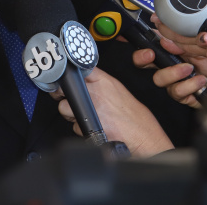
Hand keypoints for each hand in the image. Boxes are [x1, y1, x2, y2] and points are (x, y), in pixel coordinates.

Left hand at [52, 67, 172, 156]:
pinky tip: (93, 126)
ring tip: (85, 116)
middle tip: (70, 99)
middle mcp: (95, 93)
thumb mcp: (117, 89)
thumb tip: (84, 80)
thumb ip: (100, 83)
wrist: (142, 136)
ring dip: (70, 113)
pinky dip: (80, 127)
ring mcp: (90, 109)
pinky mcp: (87, 125)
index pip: (77, 69)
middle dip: (64, 95)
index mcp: (103, 81)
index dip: (70, 76)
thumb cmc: (134, 115)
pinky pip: (74, 125)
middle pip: (65, 89)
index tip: (69, 79)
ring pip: (64, 108)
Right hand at [130, 29, 206, 106]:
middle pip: (150, 60)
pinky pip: (178, 93)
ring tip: (189, 68)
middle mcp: (182, 60)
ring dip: (171, 72)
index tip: (150, 31)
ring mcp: (186, 78)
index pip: (159, 38)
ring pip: (160, 79)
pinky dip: (188, 86)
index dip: (148, 35)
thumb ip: (204, 30)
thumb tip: (183, 26)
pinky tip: (201, 80)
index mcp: (188, 44)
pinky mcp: (193, 94)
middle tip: (151, 54)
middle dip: (144, 57)